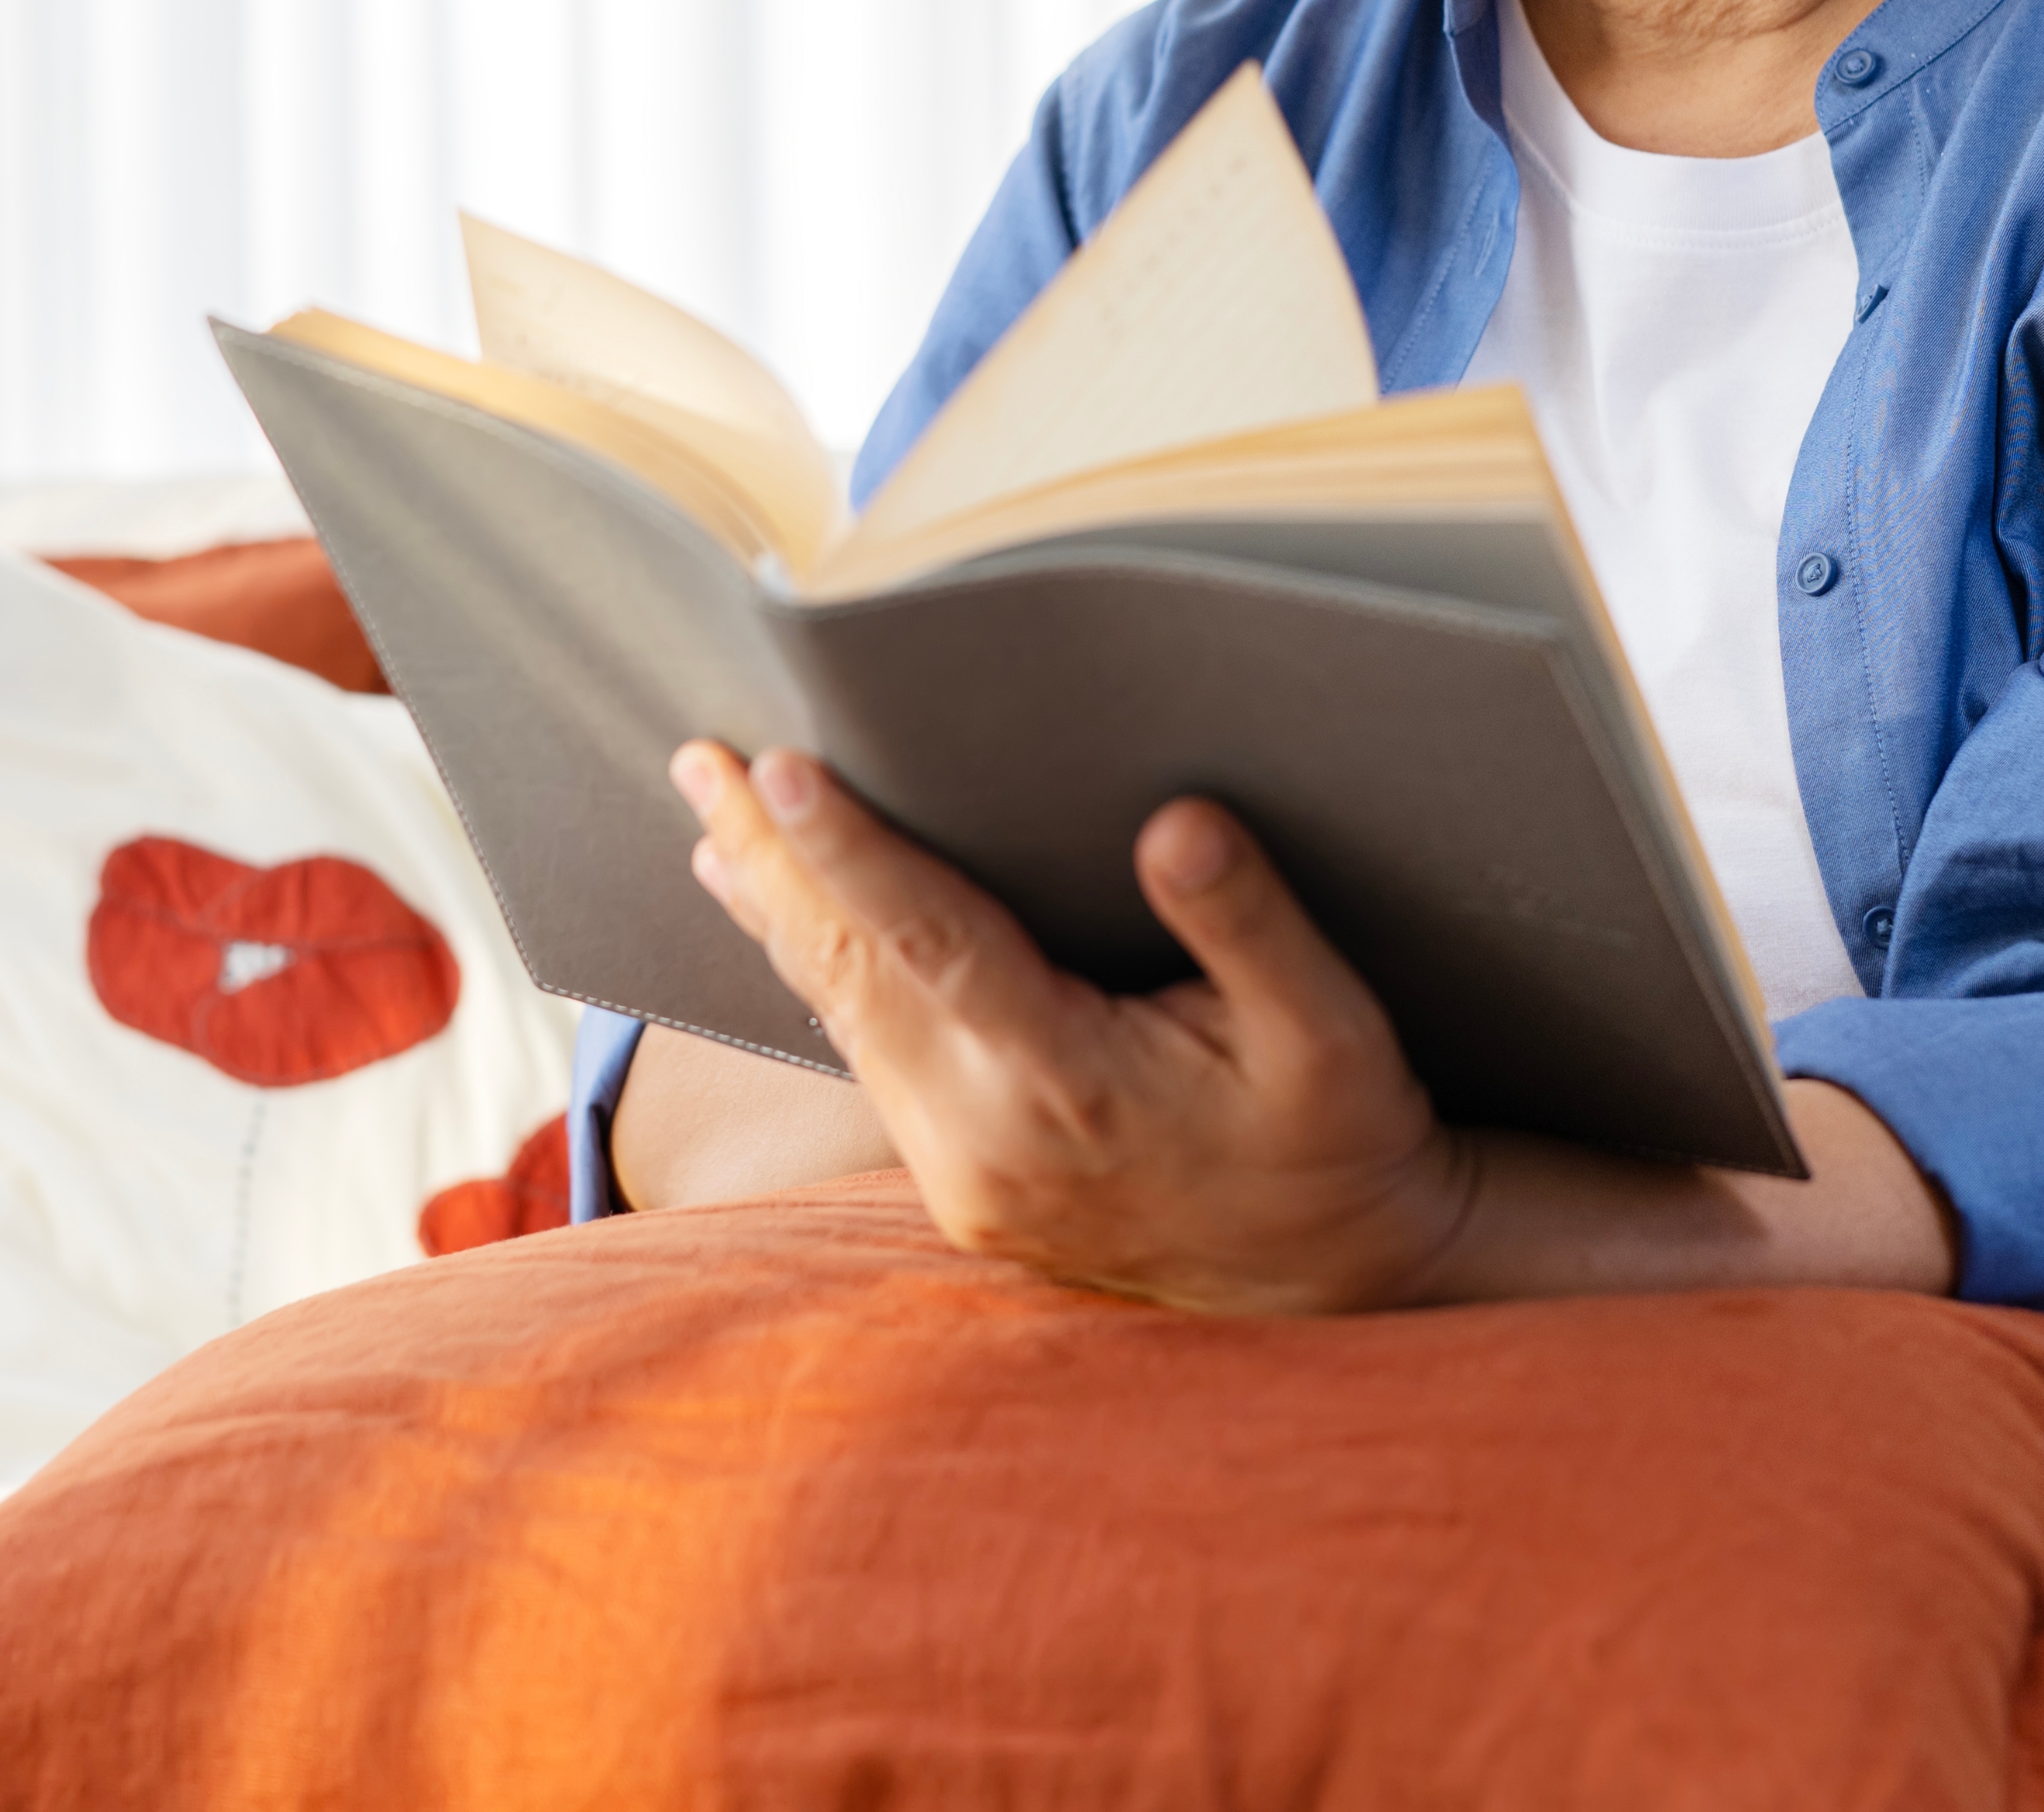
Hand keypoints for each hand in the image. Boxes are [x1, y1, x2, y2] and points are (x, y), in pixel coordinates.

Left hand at [671, 739, 1474, 1314]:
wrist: (1340, 1284)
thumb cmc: (1341, 1138)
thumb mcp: (1335, 1031)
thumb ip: (1250, 926)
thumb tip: (1177, 825)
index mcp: (1069, 1086)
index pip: (929, 944)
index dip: (849, 853)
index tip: (779, 770)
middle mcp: (988, 1138)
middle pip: (850, 974)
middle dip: (771, 861)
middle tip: (702, 759)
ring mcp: (962, 1175)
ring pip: (844, 1019)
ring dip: (778, 914)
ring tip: (716, 823)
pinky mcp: (962, 1188)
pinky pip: (872, 1059)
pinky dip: (823, 978)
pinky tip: (788, 924)